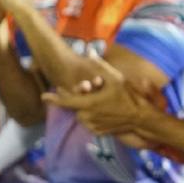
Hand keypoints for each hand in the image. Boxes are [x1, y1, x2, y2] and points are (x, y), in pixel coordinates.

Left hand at [41, 55, 165, 144]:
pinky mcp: (97, 132)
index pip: (65, 102)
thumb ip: (99, 65)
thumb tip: (89, 50)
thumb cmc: (128, 96)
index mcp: (88, 104)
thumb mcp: (115, 78)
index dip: (53, 99)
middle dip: (79, 98)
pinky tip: (103, 111)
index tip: (44, 96)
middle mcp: (87, 117)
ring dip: (85, 108)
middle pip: (75, 106)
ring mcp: (92, 126)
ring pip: (81, 115)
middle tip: (88, 91)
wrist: (140, 117)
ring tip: (99, 101)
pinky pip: (89, 123)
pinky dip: (92, 117)